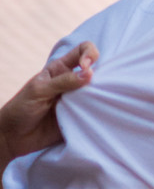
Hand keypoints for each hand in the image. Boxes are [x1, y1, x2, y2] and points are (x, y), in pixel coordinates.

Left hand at [0, 41, 97, 168]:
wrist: (16, 136)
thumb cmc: (22, 108)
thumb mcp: (40, 90)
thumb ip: (64, 81)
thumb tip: (90, 74)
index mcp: (61, 69)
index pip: (82, 51)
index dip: (90, 54)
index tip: (87, 68)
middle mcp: (72, 84)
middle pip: (96, 73)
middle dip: (103, 77)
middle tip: (97, 90)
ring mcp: (78, 102)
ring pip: (98, 95)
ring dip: (103, 98)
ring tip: (100, 104)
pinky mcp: (81, 120)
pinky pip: (95, 115)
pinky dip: (100, 115)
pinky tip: (101, 117)